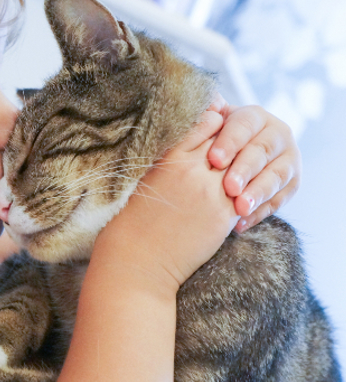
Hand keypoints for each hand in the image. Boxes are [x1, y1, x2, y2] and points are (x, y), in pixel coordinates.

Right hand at [99, 110, 239, 288]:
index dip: (216, 124)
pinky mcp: (224, 215)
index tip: (218, 130)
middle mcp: (192, 170)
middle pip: (228, 141)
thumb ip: (170, 156)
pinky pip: (245, 194)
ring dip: (243, 167)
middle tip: (234, 150)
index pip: (206, 123)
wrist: (139, 259)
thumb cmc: (135, 219)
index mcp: (170, 157)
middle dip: (234, 143)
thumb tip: (191, 141)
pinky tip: (238, 194)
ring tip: (236, 173)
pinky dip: (246, 191)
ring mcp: (211, 192)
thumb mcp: (148, 176)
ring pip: (241, 166)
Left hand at [206, 98, 300, 231]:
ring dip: (258, 193)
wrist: (229, 161)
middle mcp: (277, 134)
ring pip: (277, 175)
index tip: (213, 160)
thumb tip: (206, 100)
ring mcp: (288, 159)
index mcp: (254, 116)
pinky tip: (241, 224)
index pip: (244, 125)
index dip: (230, 142)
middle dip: (245, 170)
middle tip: (229, 188)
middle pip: (262, 151)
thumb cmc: (210, 142)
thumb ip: (204, 113)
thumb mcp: (206, 126)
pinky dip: (260, 213)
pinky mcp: (292, 183)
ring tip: (239, 209)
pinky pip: (279, 200)